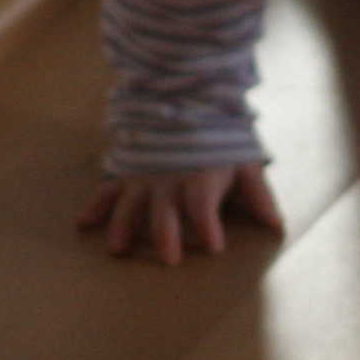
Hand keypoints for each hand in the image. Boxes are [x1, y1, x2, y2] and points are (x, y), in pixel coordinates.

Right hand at [76, 162, 285, 264]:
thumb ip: (258, 196)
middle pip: (165, 210)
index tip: (213, 245)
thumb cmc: (221, 141)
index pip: (203, 204)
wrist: (190, 100)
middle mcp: (170, 181)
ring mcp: (145, 178)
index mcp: (201, 178)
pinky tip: (82, 224)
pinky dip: (95, 206)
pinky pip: (108, 190)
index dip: (207, 223)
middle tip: (169, 258)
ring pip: (131, 204)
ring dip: (123, 226)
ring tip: (118, 249)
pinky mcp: (128, 174)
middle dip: (166, 233)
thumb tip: (277, 226)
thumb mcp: (245, 164)